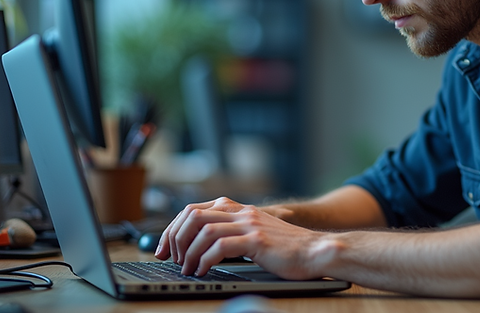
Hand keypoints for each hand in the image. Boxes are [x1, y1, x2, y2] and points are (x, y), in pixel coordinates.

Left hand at [154, 196, 325, 278]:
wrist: (316, 250)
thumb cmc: (286, 248)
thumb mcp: (254, 233)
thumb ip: (231, 232)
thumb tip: (199, 246)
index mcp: (238, 208)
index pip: (193, 209)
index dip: (172, 228)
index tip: (163, 248)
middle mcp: (242, 212)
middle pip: (193, 215)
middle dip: (174, 238)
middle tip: (171, 259)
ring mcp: (250, 225)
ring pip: (204, 230)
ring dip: (188, 252)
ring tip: (187, 269)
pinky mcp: (257, 241)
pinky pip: (220, 247)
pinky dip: (205, 260)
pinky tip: (203, 271)